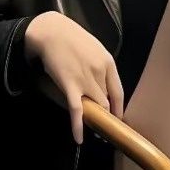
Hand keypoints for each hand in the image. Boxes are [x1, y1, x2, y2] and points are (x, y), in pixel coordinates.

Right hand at [25, 11, 123, 143]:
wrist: (50, 31)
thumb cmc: (71, 38)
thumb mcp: (94, 49)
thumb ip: (101, 67)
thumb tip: (102, 86)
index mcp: (108, 62)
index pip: (119, 92)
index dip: (119, 108)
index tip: (117, 118)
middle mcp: (100, 72)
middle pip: (107, 101)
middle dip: (106, 116)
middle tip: (103, 127)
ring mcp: (85, 80)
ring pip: (95, 107)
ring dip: (94, 119)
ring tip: (93, 130)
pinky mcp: (69, 86)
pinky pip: (77, 110)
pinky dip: (78, 126)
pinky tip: (78, 138)